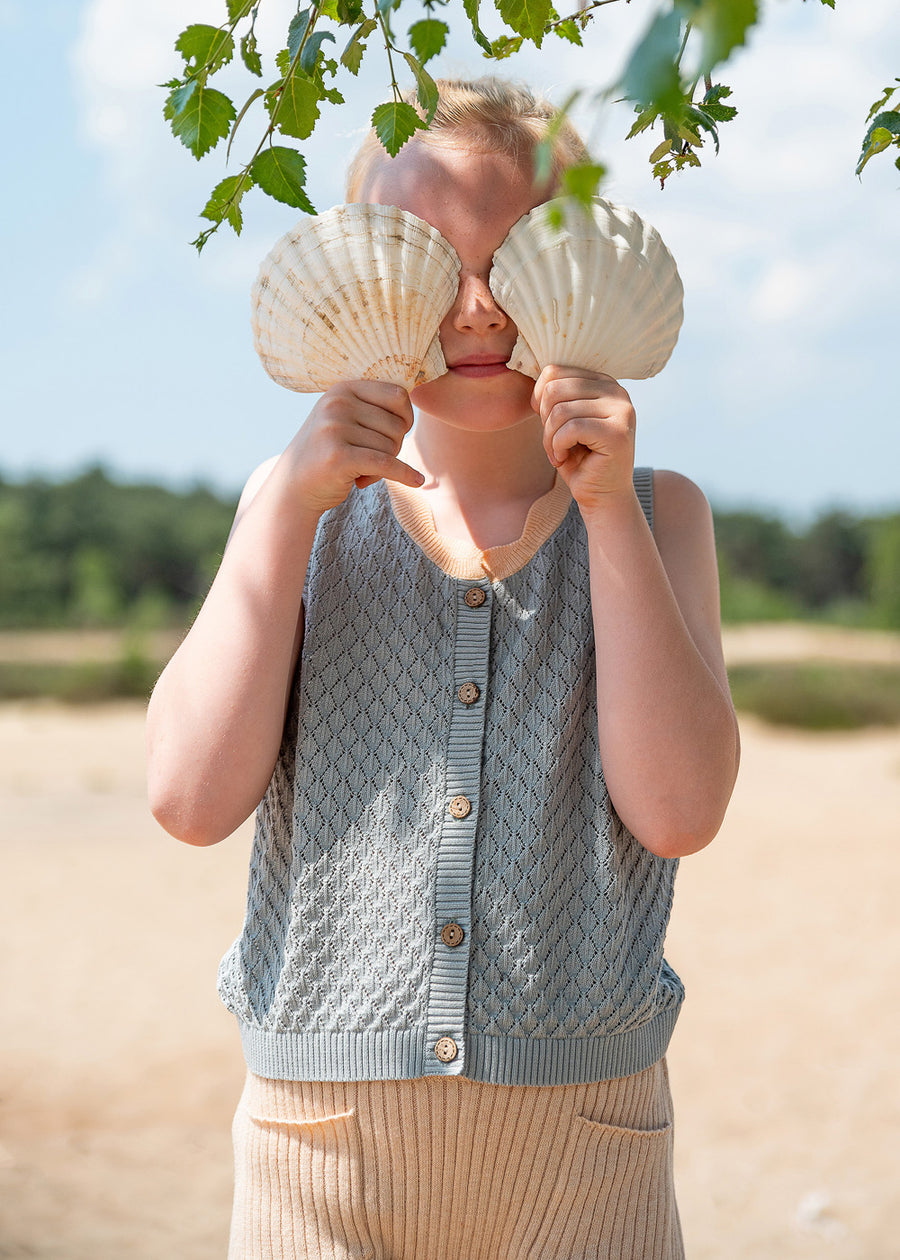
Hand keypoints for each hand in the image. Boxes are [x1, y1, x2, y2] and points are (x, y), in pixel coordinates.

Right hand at [283, 379, 423, 515]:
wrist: (293, 487)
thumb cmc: (328, 453)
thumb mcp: (344, 419)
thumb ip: (371, 407)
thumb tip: (412, 398)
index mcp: (342, 389)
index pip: (398, 395)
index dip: (406, 418)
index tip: (397, 434)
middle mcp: (337, 404)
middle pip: (397, 425)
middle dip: (393, 447)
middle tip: (371, 460)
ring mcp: (334, 429)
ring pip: (391, 447)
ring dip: (385, 466)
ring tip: (362, 471)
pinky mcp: (338, 457)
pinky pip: (386, 464)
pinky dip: (404, 475)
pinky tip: (416, 482)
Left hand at [532, 366, 636, 513]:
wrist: (602, 496)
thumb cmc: (579, 459)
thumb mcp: (563, 420)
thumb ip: (555, 396)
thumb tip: (533, 375)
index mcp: (603, 382)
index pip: (555, 371)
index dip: (539, 399)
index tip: (546, 424)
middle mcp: (617, 391)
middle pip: (555, 389)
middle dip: (544, 420)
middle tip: (552, 443)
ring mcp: (621, 410)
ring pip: (560, 410)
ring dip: (549, 438)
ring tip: (557, 453)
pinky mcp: (618, 432)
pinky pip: (571, 428)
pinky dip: (557, 446)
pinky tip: (563, 459)